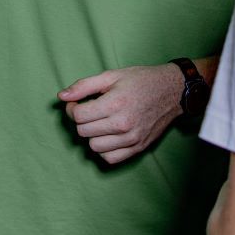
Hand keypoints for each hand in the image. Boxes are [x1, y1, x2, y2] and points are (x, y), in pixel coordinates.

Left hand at [59, 64, 187, 165]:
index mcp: (115, 103)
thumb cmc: (142, 81)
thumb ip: (84, 86)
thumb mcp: (112, 76)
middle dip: (82, 120)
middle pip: (84, 132)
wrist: (173, 91)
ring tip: (101, 122)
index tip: (77, 103)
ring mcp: (131, 138)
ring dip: (92, 135)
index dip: (72, 108)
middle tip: (90, 110)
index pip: (79, 116)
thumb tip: (61, 96)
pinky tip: (108, 135)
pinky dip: (104, 149)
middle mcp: (123, 124)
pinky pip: (110, 158)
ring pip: (94, 147)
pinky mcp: (138, 148)